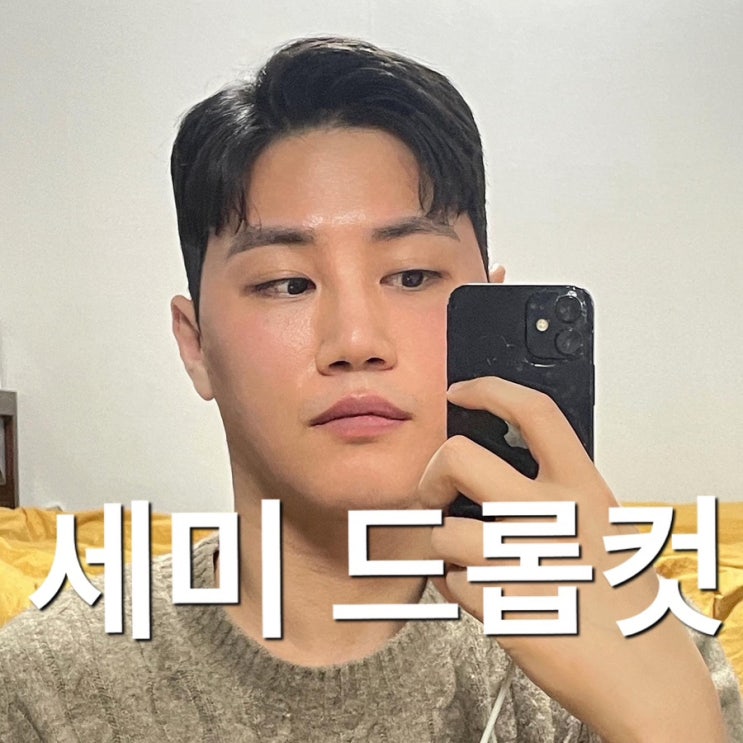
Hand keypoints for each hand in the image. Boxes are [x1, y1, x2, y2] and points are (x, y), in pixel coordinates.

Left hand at [420, 377, 726, 741]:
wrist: (643, 678)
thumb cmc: (626, 605)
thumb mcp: (606, 527)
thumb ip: (556, 496)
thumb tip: (500, 478)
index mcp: (583, 489)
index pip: (532, 412)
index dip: (489, 390)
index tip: (462, 392)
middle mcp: (549, 515)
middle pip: (457, 458)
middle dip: (432, 475)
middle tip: (436, 494)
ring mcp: (520, 558)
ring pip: (442, 531)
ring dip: (446, 548)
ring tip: (476, 563)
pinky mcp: (498, 603)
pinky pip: (448, 580)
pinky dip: (456, 587)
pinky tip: (488, 596)